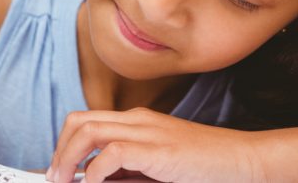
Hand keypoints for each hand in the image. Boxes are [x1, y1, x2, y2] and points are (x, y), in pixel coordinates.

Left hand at [46, 108, 264, 182]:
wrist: (242, 160)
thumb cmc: (204, 166)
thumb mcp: (157, 167)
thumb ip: (128, 171)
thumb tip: (95, 180)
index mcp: (136, 122)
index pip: (86, 122)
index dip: (64, 145)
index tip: (57, 170)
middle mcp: (137, 120)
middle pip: (79, 121)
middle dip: (59, 150)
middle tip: (56, 177)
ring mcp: (147, 131)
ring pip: (88, 131)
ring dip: (68, 158)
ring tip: (65, 181)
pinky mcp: (157, 148)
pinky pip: (112, 151)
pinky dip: (97, 170)